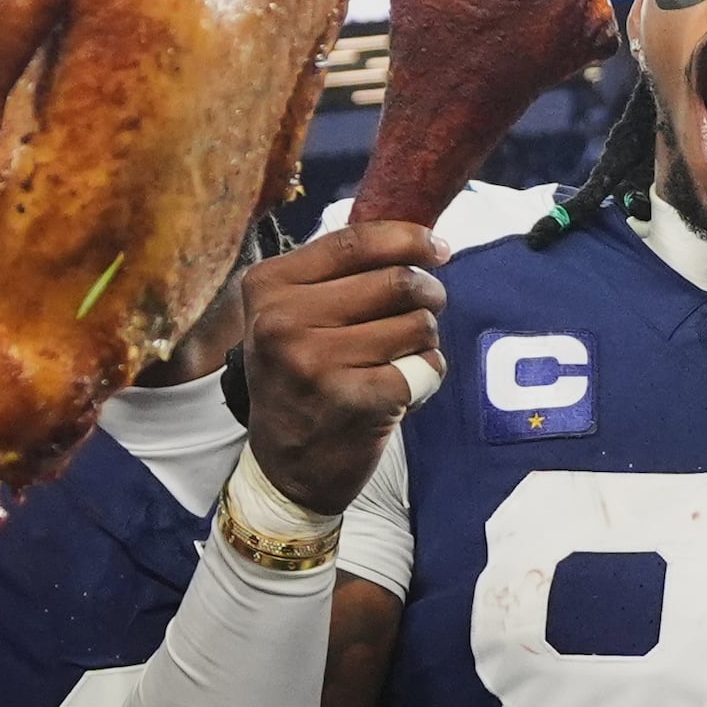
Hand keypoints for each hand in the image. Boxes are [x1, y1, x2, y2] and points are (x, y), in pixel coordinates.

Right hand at [239, 221, 447, 516]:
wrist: (286, 471)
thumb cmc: (301, 382)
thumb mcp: (292, 318)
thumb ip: (336, 275)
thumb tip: (413, 235)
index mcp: (267, 287)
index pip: (353, 242)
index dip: (408, 238)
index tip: (438, 247)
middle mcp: (282, 321)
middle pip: (396, 281)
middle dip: (428, 295)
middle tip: (426, 314)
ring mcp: (315, 362)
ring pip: (417, 324)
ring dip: (425, 341)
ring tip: (400, 361)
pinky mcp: (353, 400)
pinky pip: (425, 368)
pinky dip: (426, 378)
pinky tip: (399, 393)